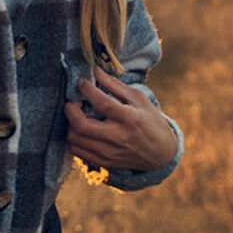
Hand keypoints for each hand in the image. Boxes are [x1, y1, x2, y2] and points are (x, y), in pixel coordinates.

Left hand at [64, 65, 178, 171]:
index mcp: (129, 118)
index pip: (102, 103)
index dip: (86, 89)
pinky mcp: (104, 162)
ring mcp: (110, 153)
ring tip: (79, 116)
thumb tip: (94, 70)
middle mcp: (118, 137)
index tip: (81, 81)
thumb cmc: (150, 121)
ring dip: (70, 124)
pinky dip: (74, 138)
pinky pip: (77, 151)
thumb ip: (114, 85)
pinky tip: (82, 130)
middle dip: (70, 109)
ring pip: (74, 139)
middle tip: (73, 101)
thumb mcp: (139, 99)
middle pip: (81, 125)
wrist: (161, 154)